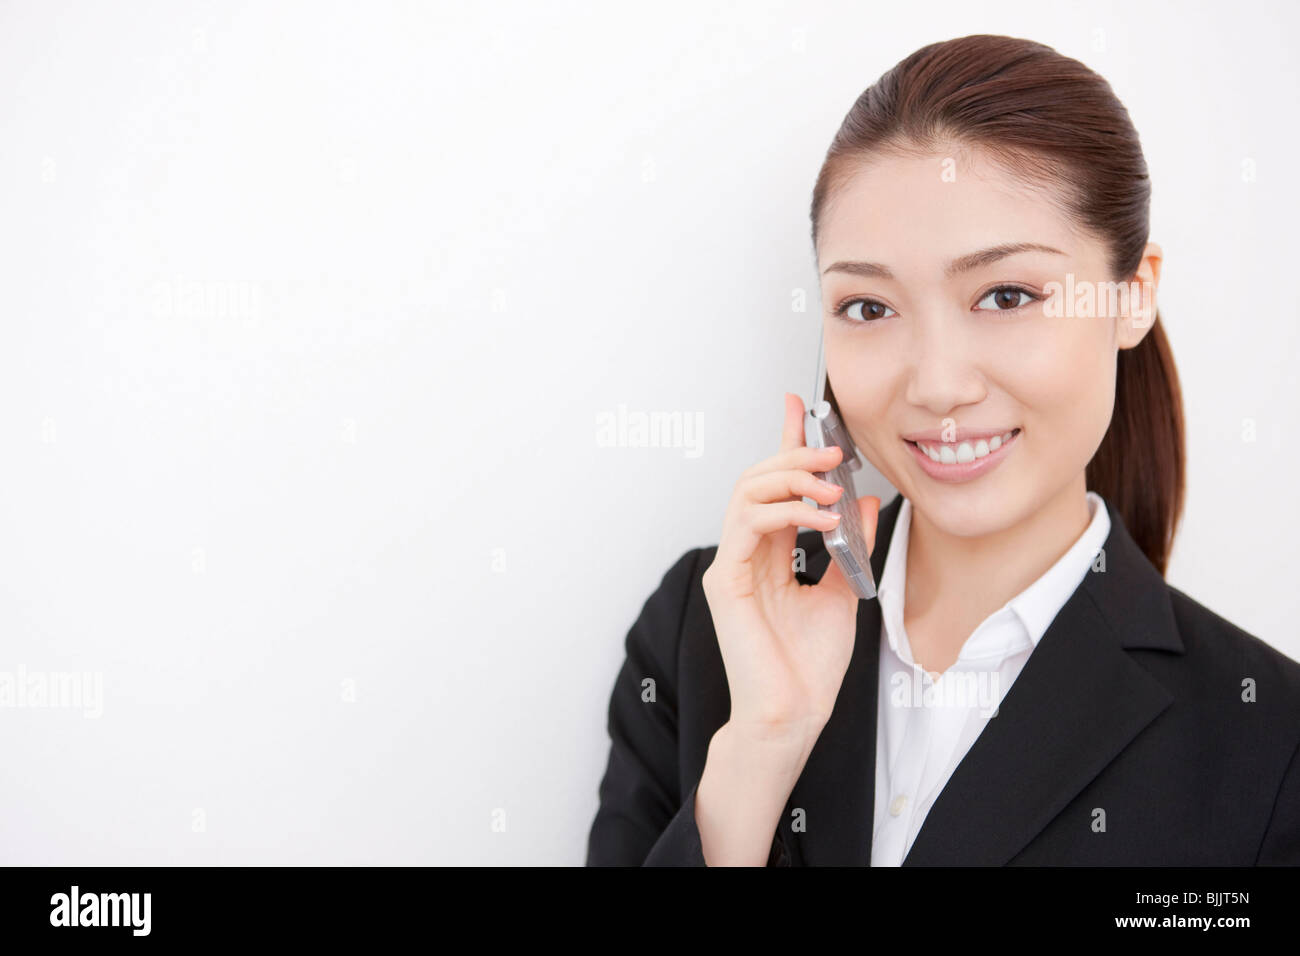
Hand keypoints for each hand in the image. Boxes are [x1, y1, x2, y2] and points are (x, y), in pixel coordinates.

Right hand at [701, 392, 880, 738]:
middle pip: (757, 480)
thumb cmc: (810, 666)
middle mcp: (746, 554)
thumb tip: (865, 504)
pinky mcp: (726, 582)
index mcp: (770, 555)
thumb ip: (851, 545)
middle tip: (832, 450)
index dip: (785, 443)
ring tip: (830, 487)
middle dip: (794, 454)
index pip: (775, 486)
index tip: (800, 406)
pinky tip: (819, 519)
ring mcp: (732, 566)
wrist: (795, 715)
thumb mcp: (845, 590)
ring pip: (747, 494)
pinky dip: (784, 512)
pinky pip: (747, 526)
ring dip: (790, 479)